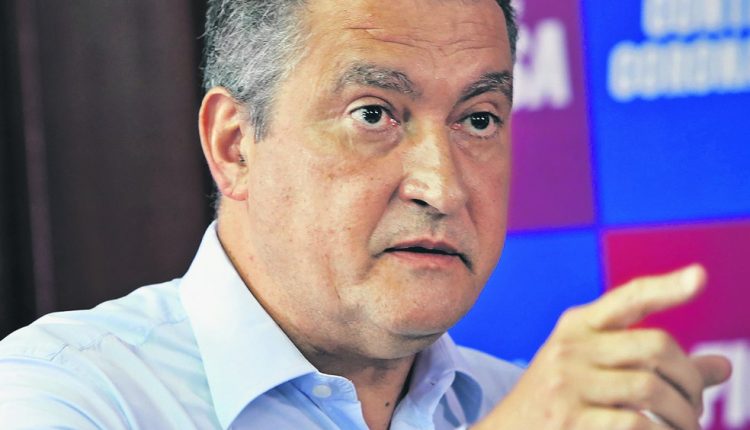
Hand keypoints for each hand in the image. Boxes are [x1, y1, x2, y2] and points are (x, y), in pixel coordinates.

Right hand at [475, 265, 732, 429]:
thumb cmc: (563, 398)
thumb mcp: (598, 370)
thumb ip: (656, 366)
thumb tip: (723, 367)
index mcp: (578, 325)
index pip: (628, 299)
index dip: (666, 287)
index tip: (699, 277)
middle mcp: (571, 347)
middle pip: (655, 346)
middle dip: (690, 380)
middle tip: (695, 407)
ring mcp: (568, 383)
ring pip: (651, 389)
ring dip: (683, 415)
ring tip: (685, 428)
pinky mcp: (569, 420)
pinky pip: (636, 424)